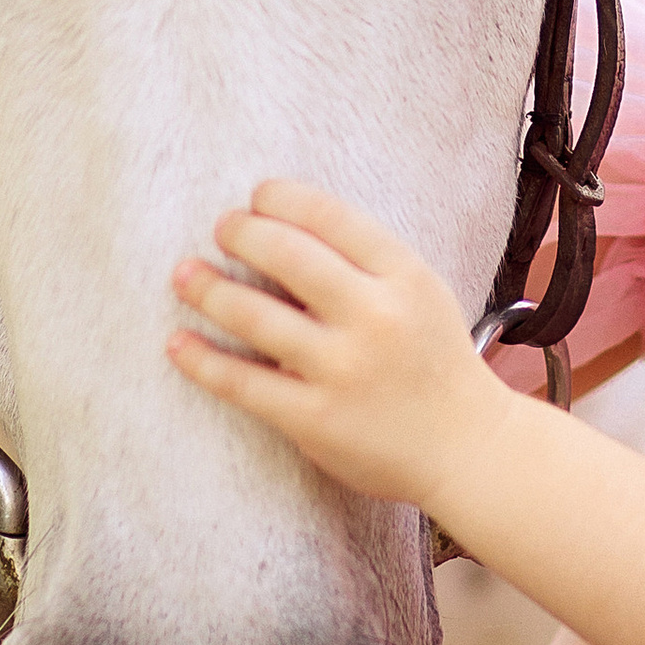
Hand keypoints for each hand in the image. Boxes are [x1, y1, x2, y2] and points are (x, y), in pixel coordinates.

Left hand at [167, 181, 505, 511]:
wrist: (467, 446)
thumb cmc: (434, 361)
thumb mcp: (420, 292)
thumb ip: (365, 262)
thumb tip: (281, 226)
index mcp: (404, 275)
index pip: (329, 215)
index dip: (280, 198)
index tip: (256, 197)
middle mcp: (374, 316)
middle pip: (286, 254)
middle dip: (240, 232)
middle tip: (222, 229)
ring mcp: (342, 369)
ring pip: (255, 315)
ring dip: (208, 288)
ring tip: (184, 275)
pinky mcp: (315, 419)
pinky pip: (243, 383)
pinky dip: (202, 360)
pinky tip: (178, 343)